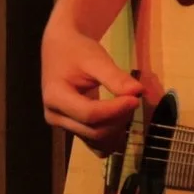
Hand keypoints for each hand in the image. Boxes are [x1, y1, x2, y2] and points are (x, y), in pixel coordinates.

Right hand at [40, 20, 146, 154]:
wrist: (60, 49)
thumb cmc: (76, 50)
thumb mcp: (95, 58)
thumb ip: (115, 77)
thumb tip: (138, 91)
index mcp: (55, 97)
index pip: (90, 114)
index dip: (115, 110)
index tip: (135, 98)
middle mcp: (55, 116)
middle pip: (94, 131)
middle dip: (118, 118)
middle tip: (132, 98)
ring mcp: (63, 126)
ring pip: (97, 140)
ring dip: (117, 128)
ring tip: (124, 104)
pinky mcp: (72, 129)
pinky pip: (95, 144)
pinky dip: (111, 135)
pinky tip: (119, 117)